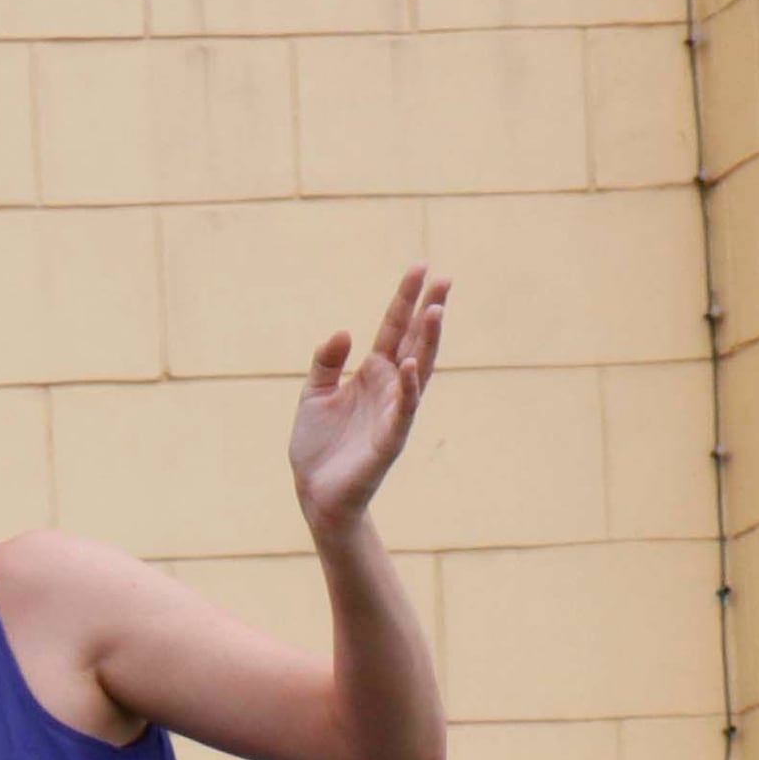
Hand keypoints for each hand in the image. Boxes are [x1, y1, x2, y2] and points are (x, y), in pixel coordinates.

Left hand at [287, 270, 445, 537]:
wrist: (315, 492)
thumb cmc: (318, 445)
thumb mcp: (314, 394)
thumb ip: (327, 362)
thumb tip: (344, 332)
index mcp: (373, 372)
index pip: (394, 328)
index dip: (405, 298)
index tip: (420, 266)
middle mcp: (390, 386)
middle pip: (415, 341)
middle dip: (428, 310)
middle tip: (445, 278)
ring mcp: (394, 411)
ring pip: (418, 370)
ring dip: (428, 341)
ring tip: (435, 310)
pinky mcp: (390, 439)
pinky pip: (403, 410)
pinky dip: (408, 388)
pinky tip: (412, 364)